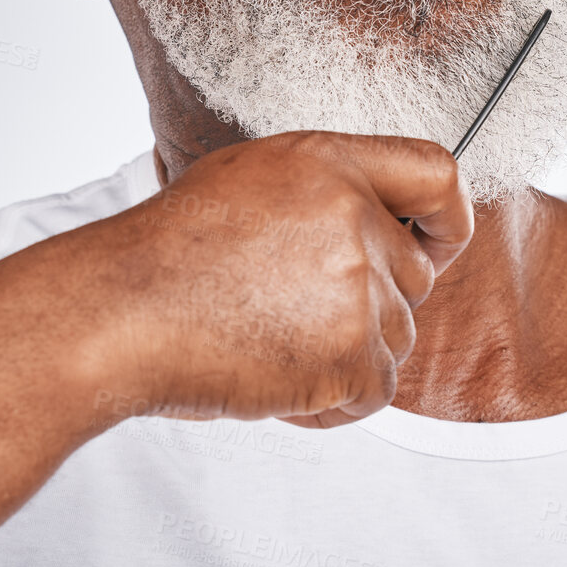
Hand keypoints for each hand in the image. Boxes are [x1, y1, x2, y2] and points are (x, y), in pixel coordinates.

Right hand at [101, 131, 472, 428]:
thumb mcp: (246, 182)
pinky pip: (377, 391)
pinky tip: (274, 383)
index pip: (435, 175)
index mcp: (327, 163)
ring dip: (344, 356)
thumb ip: (321, 194)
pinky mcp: (352, 352)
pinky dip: (332, 403)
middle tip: (288, 314)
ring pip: (396, 337)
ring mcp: (357, 284)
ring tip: (265, 344)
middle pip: (414, 276)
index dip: (448, 217)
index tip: (439, 243)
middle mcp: (352, 215)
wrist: (118, 314)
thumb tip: (376, 229)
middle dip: (367, 305)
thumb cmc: (165, 258)